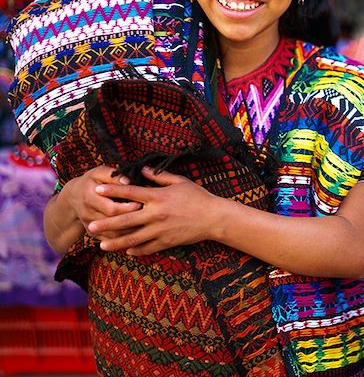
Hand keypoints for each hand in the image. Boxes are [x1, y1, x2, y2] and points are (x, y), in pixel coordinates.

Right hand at [60, 166, 141, 237]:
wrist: (72, 198)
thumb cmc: (91, 182)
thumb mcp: (98, 173)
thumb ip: (112, 175)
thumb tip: (128, 180)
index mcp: (89, 196)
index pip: (110, 207)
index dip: (127, 207)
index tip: (141, 203)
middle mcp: (87, 213)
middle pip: (112, 222)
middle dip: (130, 220)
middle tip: (146, 216)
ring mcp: (90, 225)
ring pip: (112, 234)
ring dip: (129, 232)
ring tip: (145, 226)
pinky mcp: (93, 233)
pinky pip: (110, 240)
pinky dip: (123, 239)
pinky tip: (137, 234)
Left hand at [87, 166, 218, 255]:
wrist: (214, 218)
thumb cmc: (198, 197)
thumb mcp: (180, 182)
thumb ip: (159, 176)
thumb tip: (143, 170)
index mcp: (158, 197)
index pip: (130, 193)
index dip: (113, 190)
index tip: (97, 190)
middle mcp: (156, 214)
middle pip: (126, 219)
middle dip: (106, 224)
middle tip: (90, 226)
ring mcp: (160, 230)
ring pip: (133, 238)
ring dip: (116, 242)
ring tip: (102, 245)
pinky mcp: (167, 241)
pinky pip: (148, 248)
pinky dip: (136, 250)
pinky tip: (127, 251)